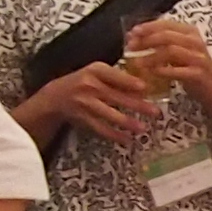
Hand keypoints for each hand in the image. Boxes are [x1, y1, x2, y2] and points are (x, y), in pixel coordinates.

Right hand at [24, 60, 154, 143]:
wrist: (56, 96)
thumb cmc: (84, 81)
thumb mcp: (97, 72)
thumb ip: (117, 77)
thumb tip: (144, 87)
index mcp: (95, 70)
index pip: (114, 75)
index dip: (129, 81)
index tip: (144, 87)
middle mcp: (89, 86)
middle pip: (117, 96)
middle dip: (137, 105)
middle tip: (155, 111)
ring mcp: (85, 103)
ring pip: (109, 114)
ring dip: (127, 122)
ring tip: (143, 128)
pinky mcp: (83, 118)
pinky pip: (100, 128)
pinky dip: (114, 135)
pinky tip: (127, 140)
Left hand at [121, 16, 211, 94]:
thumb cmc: (194, 69)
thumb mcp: (180, 52)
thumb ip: (163, 44)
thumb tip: (136, 39)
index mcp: (190, 32)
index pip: (166, 24)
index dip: (147, 27)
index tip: (132, 33)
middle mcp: (195, 41)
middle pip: (166, 36)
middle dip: (146, 41)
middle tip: (131, 48)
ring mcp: (198, 57)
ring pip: (170, 51)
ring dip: (151, 56)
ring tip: (137, 63)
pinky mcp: (199, 73)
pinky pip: (178, 70)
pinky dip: (163, 71)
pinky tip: (152, 73)